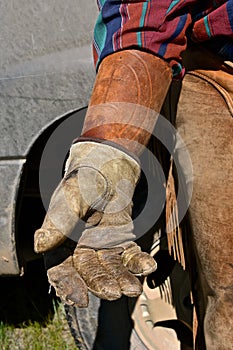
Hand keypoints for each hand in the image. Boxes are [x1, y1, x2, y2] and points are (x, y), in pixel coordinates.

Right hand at [35, 141, 156, 306]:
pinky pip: (130, 255)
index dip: (68, 285)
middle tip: (114, 292)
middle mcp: (80, 248)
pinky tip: (148, 266)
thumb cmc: (84, 179)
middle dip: (101, 284)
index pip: (60, 269)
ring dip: (121, 279)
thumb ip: (59, 220)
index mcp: (60, 241)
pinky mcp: (122, 240)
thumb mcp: (71, 195)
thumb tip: (41, 246)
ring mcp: (102, 246)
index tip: (79, 299)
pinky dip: (138, 262)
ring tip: (132, 288)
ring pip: (111, 268)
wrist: (108, 167)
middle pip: (88, 273)